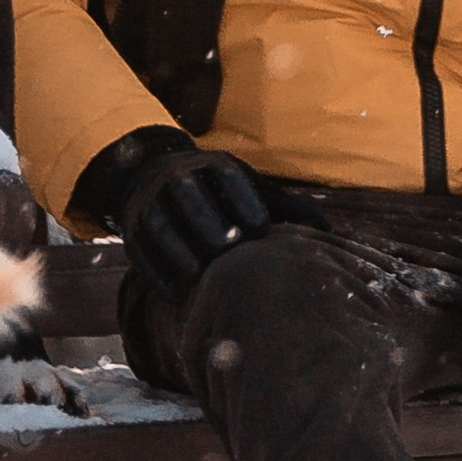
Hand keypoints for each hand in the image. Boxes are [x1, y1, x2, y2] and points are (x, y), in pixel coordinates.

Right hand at [70, 126, 273, 292]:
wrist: (153, 177)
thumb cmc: (217, 191)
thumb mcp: (248, 189)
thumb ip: (284, 208)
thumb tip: (330, 233)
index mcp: (212, 166)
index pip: (226, 176)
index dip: (243, 198)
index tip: (261, 226)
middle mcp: (177, 179)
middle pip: (187, 195)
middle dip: (207, 219)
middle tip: (228, 249)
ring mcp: (150, 204)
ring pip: (158, 222)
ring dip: (177, 247)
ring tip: (199, 273)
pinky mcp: (131, 230)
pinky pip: (139, 250)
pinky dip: (155, 272)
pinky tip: (175, 293)